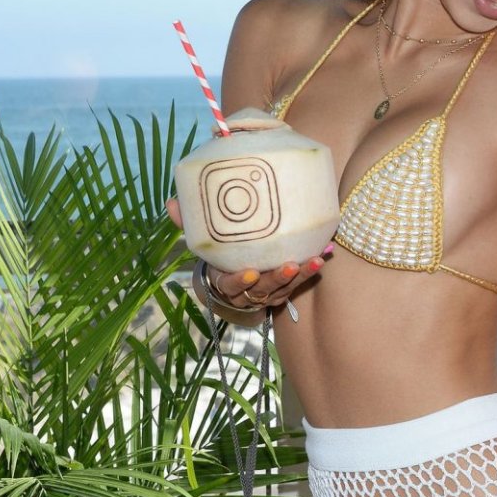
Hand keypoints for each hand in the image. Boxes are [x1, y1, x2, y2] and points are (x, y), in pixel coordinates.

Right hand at [165, 198, 331, 312]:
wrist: (231, 283)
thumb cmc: (217, 258)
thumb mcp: (201, 245)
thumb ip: (188, 225)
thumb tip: (171, 202)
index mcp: (224, 282)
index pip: (229, 286)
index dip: (239, 281)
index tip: (249, 272)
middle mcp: (248, 293)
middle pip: (263, 291)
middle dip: (278, 279)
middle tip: (290, 265)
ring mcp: (268, 294)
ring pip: (286, 289)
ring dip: (302, 275)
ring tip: (316, 259)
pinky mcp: (286, 290)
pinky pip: (302, 282)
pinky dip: (313, 268)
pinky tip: (325, 252)